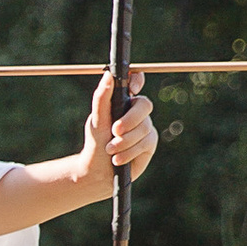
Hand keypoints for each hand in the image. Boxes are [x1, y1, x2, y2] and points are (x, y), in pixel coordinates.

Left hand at [79, 69, 157, 192]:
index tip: (131, 90)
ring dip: (125, 141)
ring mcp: (146, 126)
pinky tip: (118, 159)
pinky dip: (129, 152)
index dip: (137, 81)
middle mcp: (138, 111)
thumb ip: (102, 98)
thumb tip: (108, 75)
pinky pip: (145, 143)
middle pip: (145, 105)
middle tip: (114, 131)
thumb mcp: (96, 121)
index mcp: (124, 101)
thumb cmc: (96, 142)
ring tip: (110, 150)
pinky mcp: (150, 143)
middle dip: (130, 119)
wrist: (99, 170)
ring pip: (144, 127)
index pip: (136, 82)